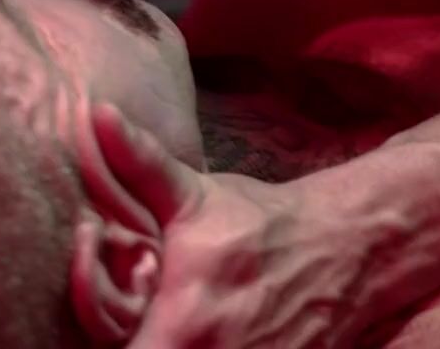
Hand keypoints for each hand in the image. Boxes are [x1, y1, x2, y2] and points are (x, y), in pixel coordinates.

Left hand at [90, 103, 368, 348]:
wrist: (344, 249)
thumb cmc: (257, 223)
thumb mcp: (194, 195)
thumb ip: (137, 163)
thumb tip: (95, 113)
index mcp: (183, 319)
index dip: (101, 323)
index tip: (112, 311)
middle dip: (129, 342)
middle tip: (134, 321)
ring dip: (159, 345)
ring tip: (165, 322)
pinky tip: (200, 335)